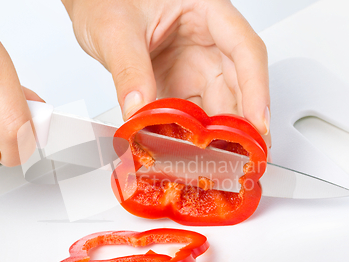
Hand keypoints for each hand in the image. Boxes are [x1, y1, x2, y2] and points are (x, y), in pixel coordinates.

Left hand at [63, 0, 269, 143]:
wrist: (91, 5)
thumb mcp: (117, 29)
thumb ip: (129, 68)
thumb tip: (138, 109)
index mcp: (205, 10)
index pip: (244, 50)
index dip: (256, 88)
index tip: (257, 123)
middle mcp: (206, 40)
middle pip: (237, 83)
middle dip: (241, 122)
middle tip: (243, 155)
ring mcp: (192, 64)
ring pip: (217, 102)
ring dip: (217, 132)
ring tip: (217, 159)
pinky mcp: (177, 83)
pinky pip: (191, 111)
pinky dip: (191, 132)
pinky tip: (189, 150)